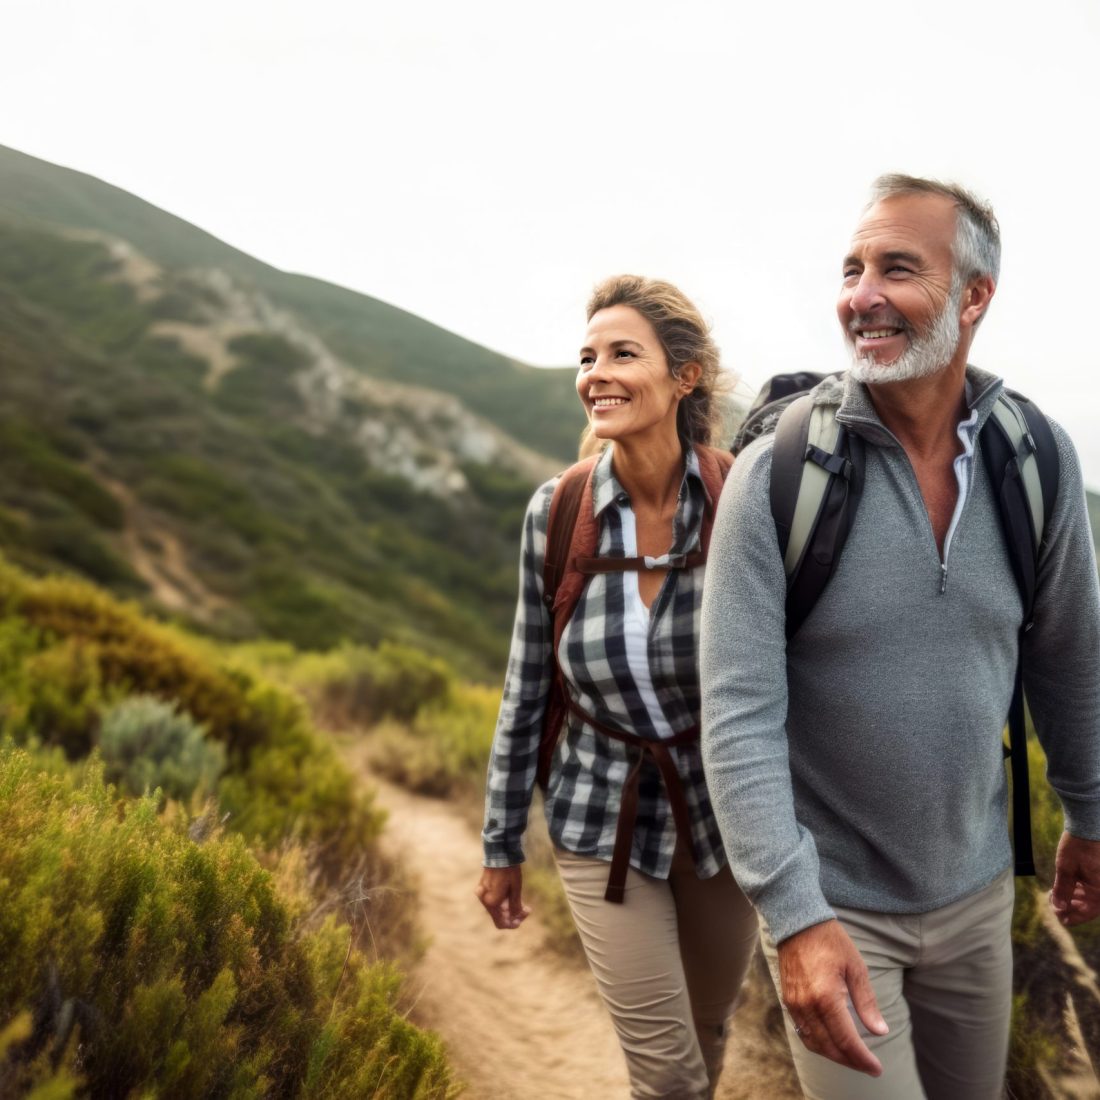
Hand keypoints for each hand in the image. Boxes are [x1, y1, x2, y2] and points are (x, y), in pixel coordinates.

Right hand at [475, 866, 530, 929]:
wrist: (499, 853)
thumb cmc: (509, 870)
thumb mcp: (515, 888)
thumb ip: (514, 905)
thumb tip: (514, 917)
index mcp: (492, 902)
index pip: (501, 923)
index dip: (513, 924)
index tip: (523, 916)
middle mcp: (485, 901)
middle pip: (499, 917)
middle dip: (513, 916)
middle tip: (526, 909)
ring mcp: (483, 895)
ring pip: (497, 910)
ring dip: (509, 909)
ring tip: (524, 904)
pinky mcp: (484, 889)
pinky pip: (494, 902)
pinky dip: (503, 903)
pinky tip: (514, 898)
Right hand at [777, 919, 887, 1075]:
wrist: (797, 923)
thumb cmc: (830, 941)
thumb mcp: (856, 967)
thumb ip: (866, 1002)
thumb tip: (879, 1031)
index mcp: (826, 997)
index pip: (846, 1040)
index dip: (863, 1059)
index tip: (876, 1069)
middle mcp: (807, 1005)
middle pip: (830, 1047)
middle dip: (851, 1061)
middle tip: (868, 1067)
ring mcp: (794, 1004)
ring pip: (814, 1043)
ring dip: (834, 1055)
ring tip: (852, 1058)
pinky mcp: (788, 1000)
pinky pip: (802, 1031)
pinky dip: (818, 1043)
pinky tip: (831, 1042)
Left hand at [1050, 833, 1099, 925]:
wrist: (1088, 826)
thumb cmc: (1077, 846)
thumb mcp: (1065, 868)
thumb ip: (1062, 890)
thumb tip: (1059, 908)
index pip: (1085, 915)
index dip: (1069, 917)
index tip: (1054, 913)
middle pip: (1087, 908)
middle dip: (1068, 907)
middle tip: (1051, 901)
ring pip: (1088, 899)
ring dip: (1072, 899)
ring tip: (1053, 894)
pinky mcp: (1099, 876)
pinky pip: (1090, 889)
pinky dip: (1078, 890)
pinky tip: (1064, 887)